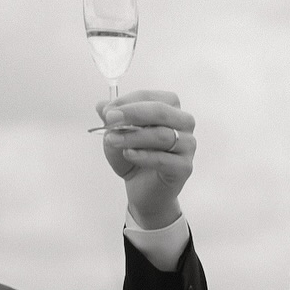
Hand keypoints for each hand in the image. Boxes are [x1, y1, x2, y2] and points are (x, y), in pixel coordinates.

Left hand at [98, 90, 194, 228]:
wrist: (144, 192)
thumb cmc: (135, 160)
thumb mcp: (117, 136)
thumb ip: (111, 121)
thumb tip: (101, 105)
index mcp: (170, 109)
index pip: (151, 97)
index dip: (128, 102)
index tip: (107, 111)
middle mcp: (183, 124)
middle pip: (161, 111)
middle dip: (132, 113)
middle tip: (110, 119)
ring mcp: (187, 146)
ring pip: (163, 135)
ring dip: (134, 136)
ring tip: (112, 140)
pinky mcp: (184, 167)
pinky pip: (164, 159)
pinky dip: (144, 156)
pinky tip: (128, 154)